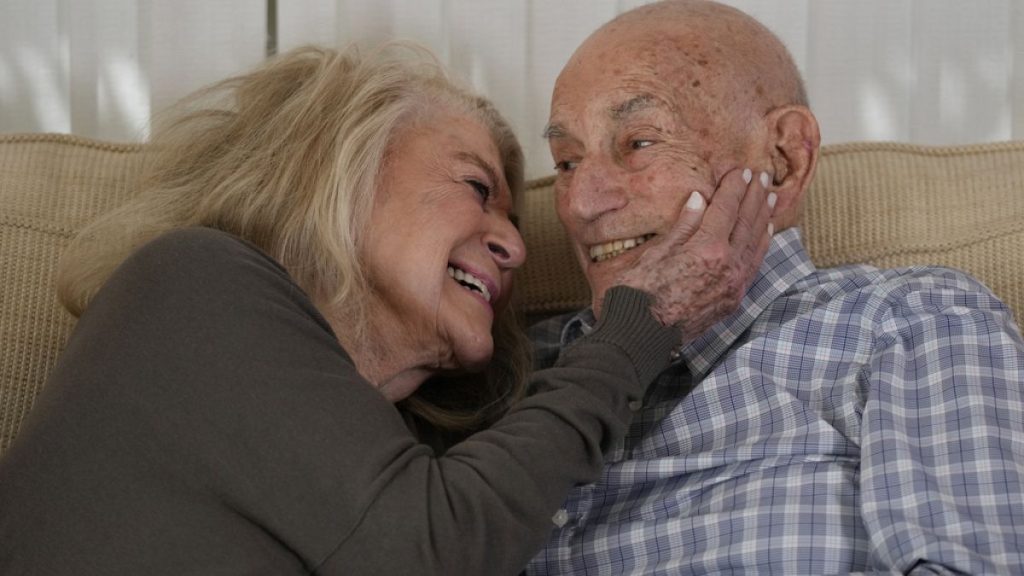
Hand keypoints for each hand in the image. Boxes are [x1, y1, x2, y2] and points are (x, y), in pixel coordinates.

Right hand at [610, 167, 773, 343]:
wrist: (639, 337)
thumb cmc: (636, 293)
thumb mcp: (654, 252)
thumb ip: (683, 226)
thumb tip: (700, 199)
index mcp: (707, 249)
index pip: (726, 209)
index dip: (734, 188)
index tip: (740, 171)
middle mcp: (728, 265)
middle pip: (747, 223)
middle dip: (755, 197)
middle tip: (762, 176)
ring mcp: (733, 284)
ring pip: (756, 243)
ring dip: (764, 217)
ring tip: (770, 197)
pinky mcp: (733, 299)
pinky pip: (754, 265)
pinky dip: (762, 245)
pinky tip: (766, 233)